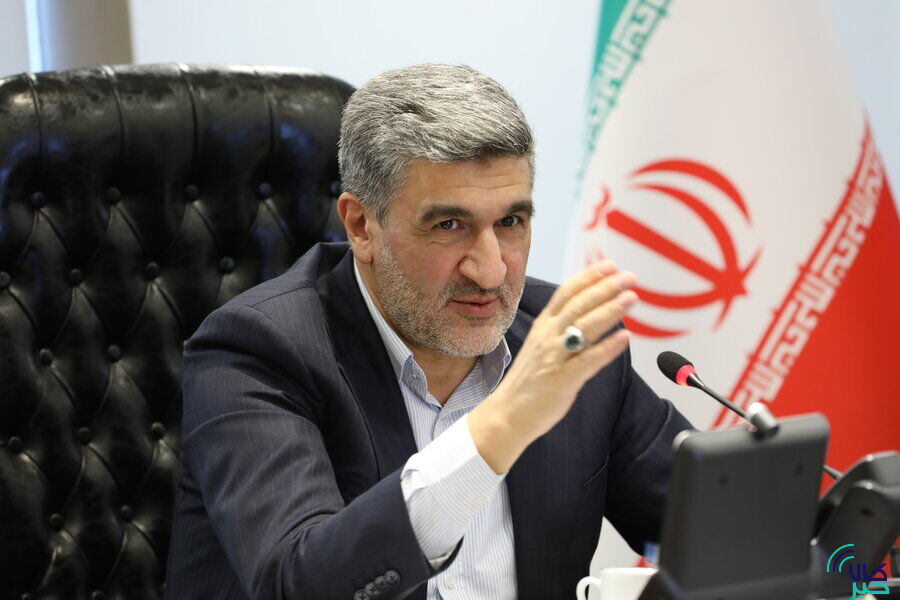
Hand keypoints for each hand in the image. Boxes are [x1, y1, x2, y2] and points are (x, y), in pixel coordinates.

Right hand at [468, 260, 635, 472]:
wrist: (507, 414)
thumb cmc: (529, 382)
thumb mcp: (542, 346)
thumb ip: (562, 329)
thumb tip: (590, 312)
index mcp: (543, 327)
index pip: (566, 294)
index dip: (589, 278)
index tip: (610, 265)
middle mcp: (548, 338)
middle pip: (578, 306)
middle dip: (605, 288)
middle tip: (628, 276)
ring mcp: (554, 358)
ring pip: (584, 328)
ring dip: (610, 310)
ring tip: (631, 297)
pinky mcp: (562, 380)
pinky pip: (588, 360)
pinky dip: (608, 347)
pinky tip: (625, 336)